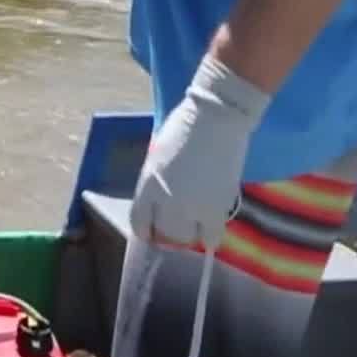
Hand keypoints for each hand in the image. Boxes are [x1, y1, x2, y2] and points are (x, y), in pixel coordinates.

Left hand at [129, 54, 269, 250]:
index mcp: (147, 184)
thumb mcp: (157, 156)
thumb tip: (159, 202)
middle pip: (164, 233)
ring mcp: (193, 207)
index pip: (139, 221)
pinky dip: (209, 237)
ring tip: (193, 225)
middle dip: (167, 233)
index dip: (144, 230)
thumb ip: (155, 181)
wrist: (217, 119)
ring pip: (187, 237)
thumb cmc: (184, 129)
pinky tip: (209, 231)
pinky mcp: (217, 208)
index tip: (149, 233)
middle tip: (174, 228)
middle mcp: (166, 200)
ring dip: (188, 234)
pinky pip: (211, 236)